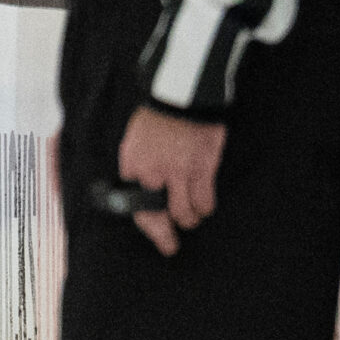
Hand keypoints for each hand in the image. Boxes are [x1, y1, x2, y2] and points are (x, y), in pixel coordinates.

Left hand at [116, 105, 225, 255]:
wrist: (181, 97)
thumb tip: (143, 193)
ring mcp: (179, 172)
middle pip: (162, 216)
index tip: (160, 240)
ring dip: (190, 218)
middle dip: (169, 232)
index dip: (150, 229)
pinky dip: (206, 207)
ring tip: (192, 216)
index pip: (138, 208)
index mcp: (133, 165)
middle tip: (173, 242)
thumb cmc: (158, 119)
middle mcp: (153, 173)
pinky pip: (204, 201)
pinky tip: (205, 205)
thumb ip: (138, 170)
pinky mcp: (202, 168)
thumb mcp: (135, 143)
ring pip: (186, 214)